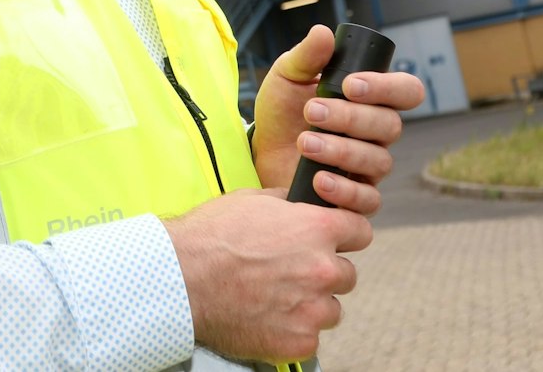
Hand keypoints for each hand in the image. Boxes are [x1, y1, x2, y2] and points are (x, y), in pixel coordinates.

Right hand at [163, 188, 371, 362]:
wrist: (181, 279)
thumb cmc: (210, 238)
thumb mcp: (251, 200)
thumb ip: (287, 204)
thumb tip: (300, 203)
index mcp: (318, 230)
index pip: (361, 232)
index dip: (345, 235)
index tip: (334, 241)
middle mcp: (324, 269)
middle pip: (346, 274)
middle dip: (323, 273)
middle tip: (291, 273)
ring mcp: (313, 309)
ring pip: (330, 309)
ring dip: (311, 304)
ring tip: (275, 298)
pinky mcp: (299, 342)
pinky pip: (310, 338)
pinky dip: (292, 331)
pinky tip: (267, 319)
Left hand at [250, 26, 425, 206]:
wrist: (260, 152)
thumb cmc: (282, 112)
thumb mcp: (287, 78)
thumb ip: (307, 57)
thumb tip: (324, 33)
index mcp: (371, 100)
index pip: (407, 91)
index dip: (388, 88)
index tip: (350, 85)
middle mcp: (377, 134)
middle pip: (391, 126)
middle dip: (350, 118)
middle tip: (311, 111)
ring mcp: (369, 167)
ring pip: (379, 161)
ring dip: (341, 150)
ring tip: (305, 142)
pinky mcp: (355, 198)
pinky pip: (368, 200)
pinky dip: (344, 190)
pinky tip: (318, 180)